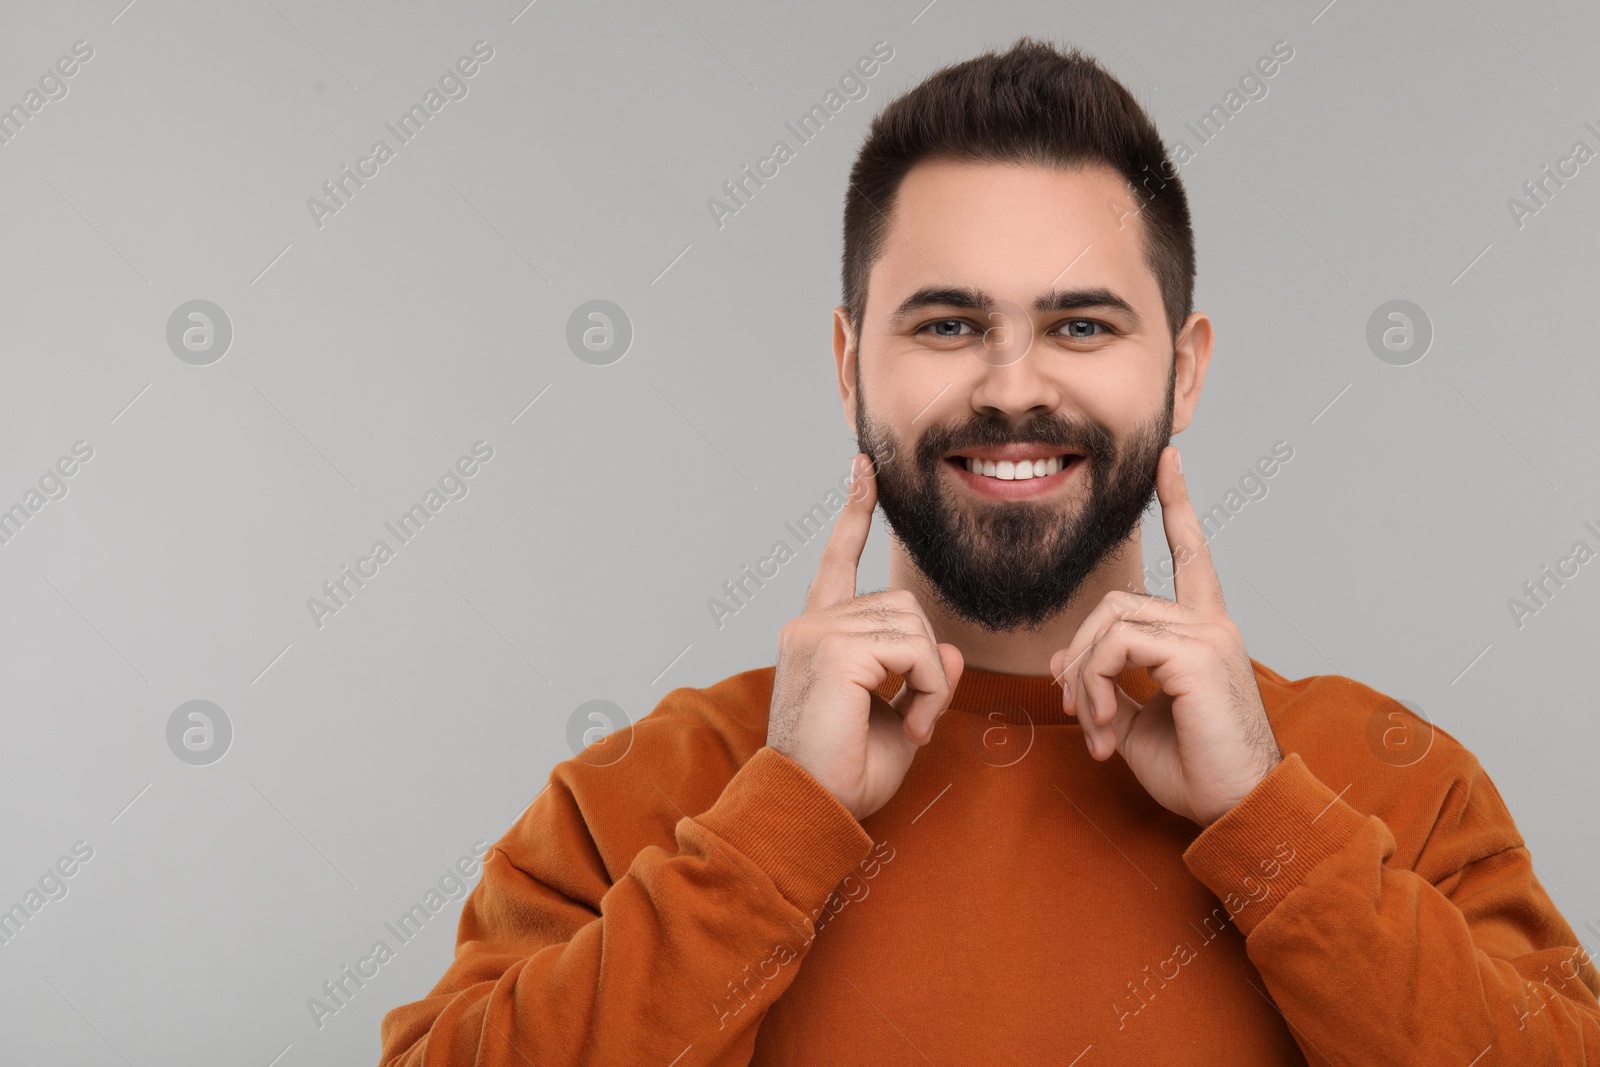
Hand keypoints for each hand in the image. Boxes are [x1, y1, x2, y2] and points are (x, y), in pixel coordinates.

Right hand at [767, 452, 964, 820]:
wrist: (810, 809)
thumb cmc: (844, 773)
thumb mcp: (898, 716)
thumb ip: (920, 674)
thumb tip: (947, 649)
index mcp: (817, 634)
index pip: (837, 562)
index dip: (854, 514)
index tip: (863, 469)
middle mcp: (810, 625)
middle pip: (904, 605)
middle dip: (926, 662)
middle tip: (916, 717)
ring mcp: (818, 633)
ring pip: (915, 626)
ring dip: (931, 680)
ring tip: (911, 724)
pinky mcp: (834, 649)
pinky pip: (915, 650)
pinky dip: (929, 688)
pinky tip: (911, 723)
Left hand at [1049, 445, 1280, 827]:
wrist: (1237, 810)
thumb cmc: (1194, 771)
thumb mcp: (1136, 722)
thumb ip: (1106, 683)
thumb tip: (1060, 658)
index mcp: (1204, 632)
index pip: (1192, 555)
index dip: (1178, 506)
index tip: (1168, 460)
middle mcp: (1211, 624)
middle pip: (1115, 604)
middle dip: (1080, 656)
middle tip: (1079, 712)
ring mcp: (1208, 635)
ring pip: (1110, 623)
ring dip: (1085, 677)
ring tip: (1095, 727)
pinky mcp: (1198, 654)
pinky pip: (1118, 646)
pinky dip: (1097, 685)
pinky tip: (1106, 726)